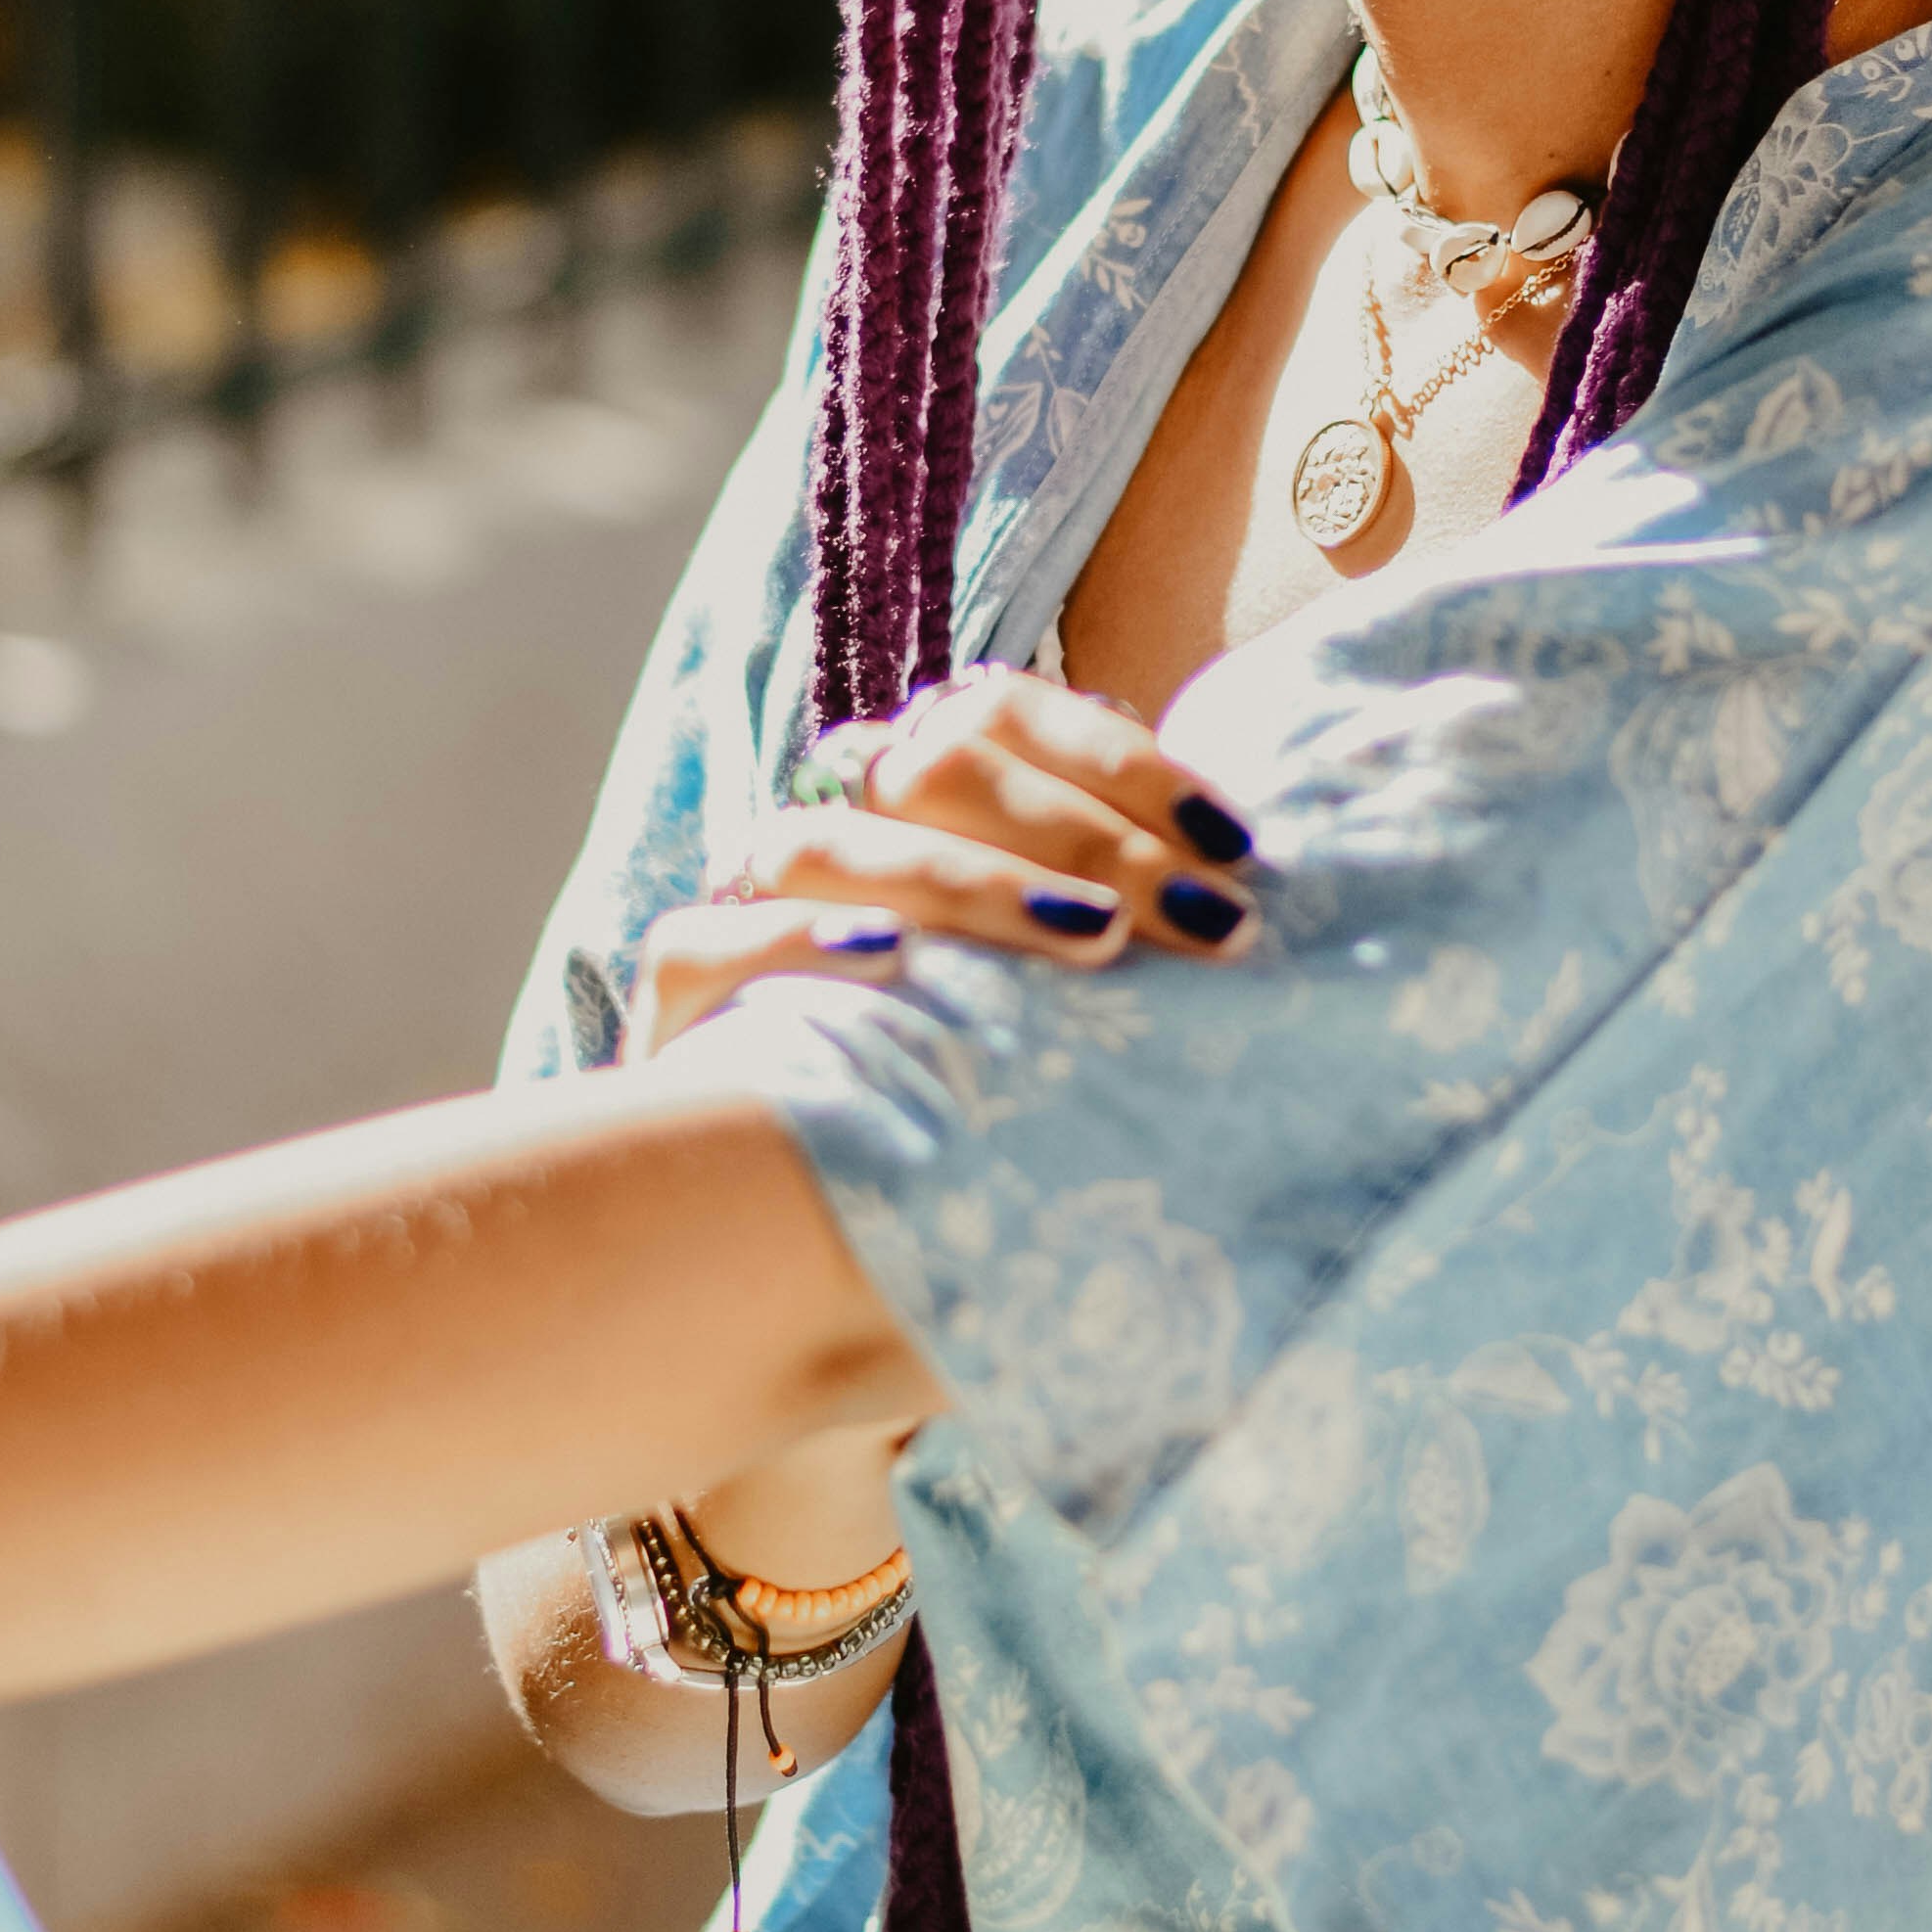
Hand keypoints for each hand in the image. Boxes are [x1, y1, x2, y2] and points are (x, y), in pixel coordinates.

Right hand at [630, 667, 1256, 1054]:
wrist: (811, 1221)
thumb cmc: (979, 1096)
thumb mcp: (1061, 999)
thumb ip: (1118, 920)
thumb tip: (1254, 889)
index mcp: (911, 795)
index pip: (1002, 709)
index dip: (1120, 759)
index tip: (1236, 842)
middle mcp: (828, 826)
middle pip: (935, 763)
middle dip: (1086, 833)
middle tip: (1203, 919)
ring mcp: (743, 904)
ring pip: (831, 841)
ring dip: (973, 882)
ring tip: (1094, 938)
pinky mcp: (677, 997)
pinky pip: (706, 941)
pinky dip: (796, 940)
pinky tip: (889, 960)